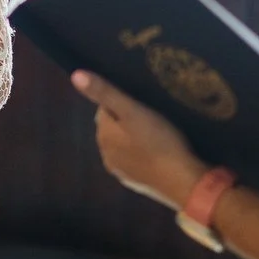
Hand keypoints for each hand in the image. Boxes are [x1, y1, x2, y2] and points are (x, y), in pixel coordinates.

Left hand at [71, 71, 208, 209]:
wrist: (182, 182)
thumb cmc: (158, 141)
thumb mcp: (132, 110)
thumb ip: (105, 93)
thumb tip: (75, 75)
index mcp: (103, 134)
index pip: (103, 109)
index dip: (121, 102)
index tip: (140, 101)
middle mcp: (105, 153)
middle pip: (111, 128)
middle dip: (125, 120)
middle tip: (151, 115)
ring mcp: (120, 171)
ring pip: (121, 145)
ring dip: (132, 138)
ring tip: (156, 133)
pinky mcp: (135, 182)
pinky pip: (133, 162)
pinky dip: (140, 155)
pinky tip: (156, 153)